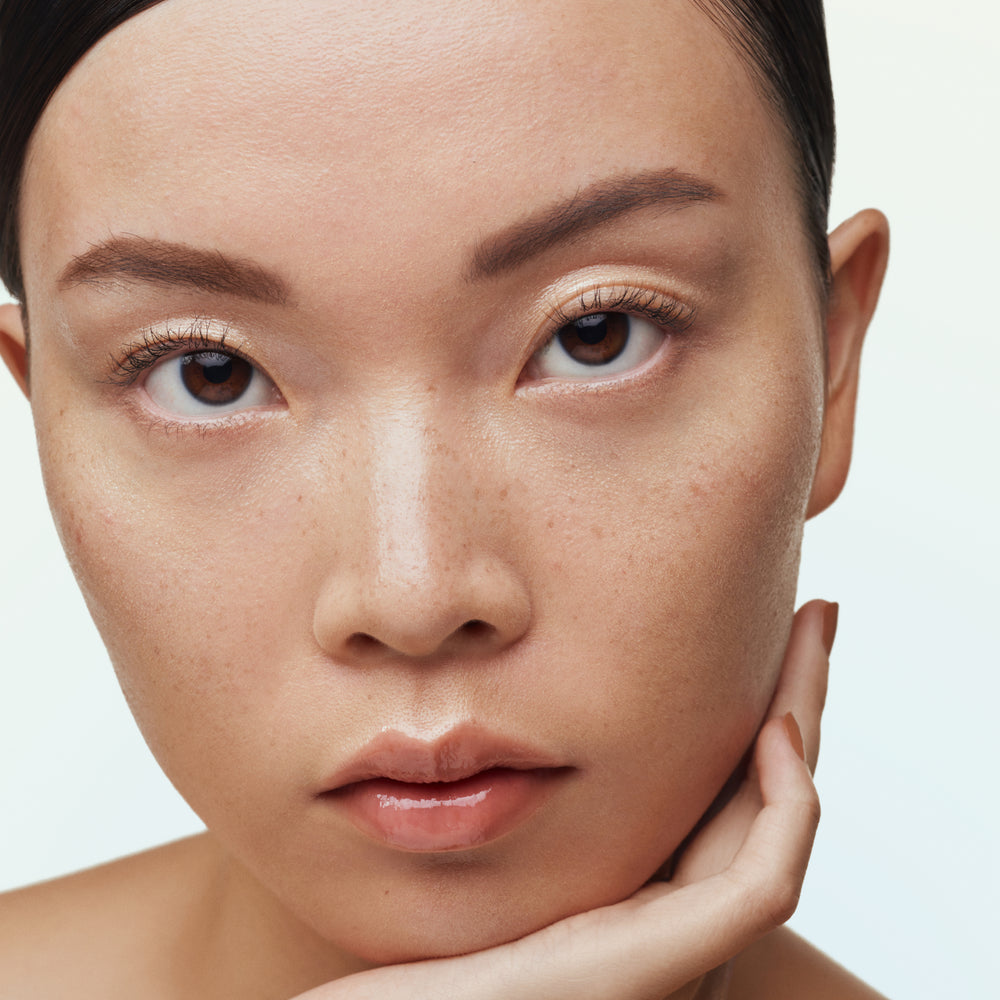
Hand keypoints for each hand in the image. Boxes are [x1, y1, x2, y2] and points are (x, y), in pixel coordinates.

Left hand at [293, 600, 833, 999]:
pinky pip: (766, 878)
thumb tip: (501, 693)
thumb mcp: (483, 828)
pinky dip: (787, 805)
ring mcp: (679, 938)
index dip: (748, 705)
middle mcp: (668, 904)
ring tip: (812, 635)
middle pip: (759, 785)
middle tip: (817, 612)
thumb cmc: (423, 938)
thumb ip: (513, 777)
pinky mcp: (675, 957)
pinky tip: (774, 729)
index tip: (760, 623)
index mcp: (632, 875)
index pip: (717, 779)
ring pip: (779, 820)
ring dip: (803, 723)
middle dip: (796, 694)